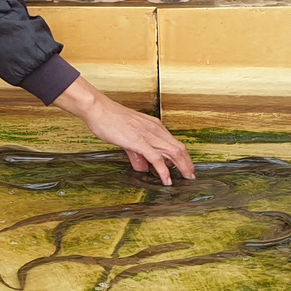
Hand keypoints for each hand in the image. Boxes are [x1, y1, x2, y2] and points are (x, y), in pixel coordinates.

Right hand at [52, 77, 194, 185]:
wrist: (99, 110)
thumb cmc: (110, 120)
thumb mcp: (127, 138)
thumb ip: (136, 154)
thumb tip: (142, 167)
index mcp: (153, 126)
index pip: (174, 142)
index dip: (182, 155)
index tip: (186, 166)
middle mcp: (155, 129)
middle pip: (179, 148)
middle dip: (187, 163)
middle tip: (191, 175)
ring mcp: (149, 135)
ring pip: (173, 153)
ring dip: (182, 167)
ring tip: (186, 178)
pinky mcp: (140, 142)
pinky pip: (157, 159)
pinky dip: (164, 171)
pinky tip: (167, 180)